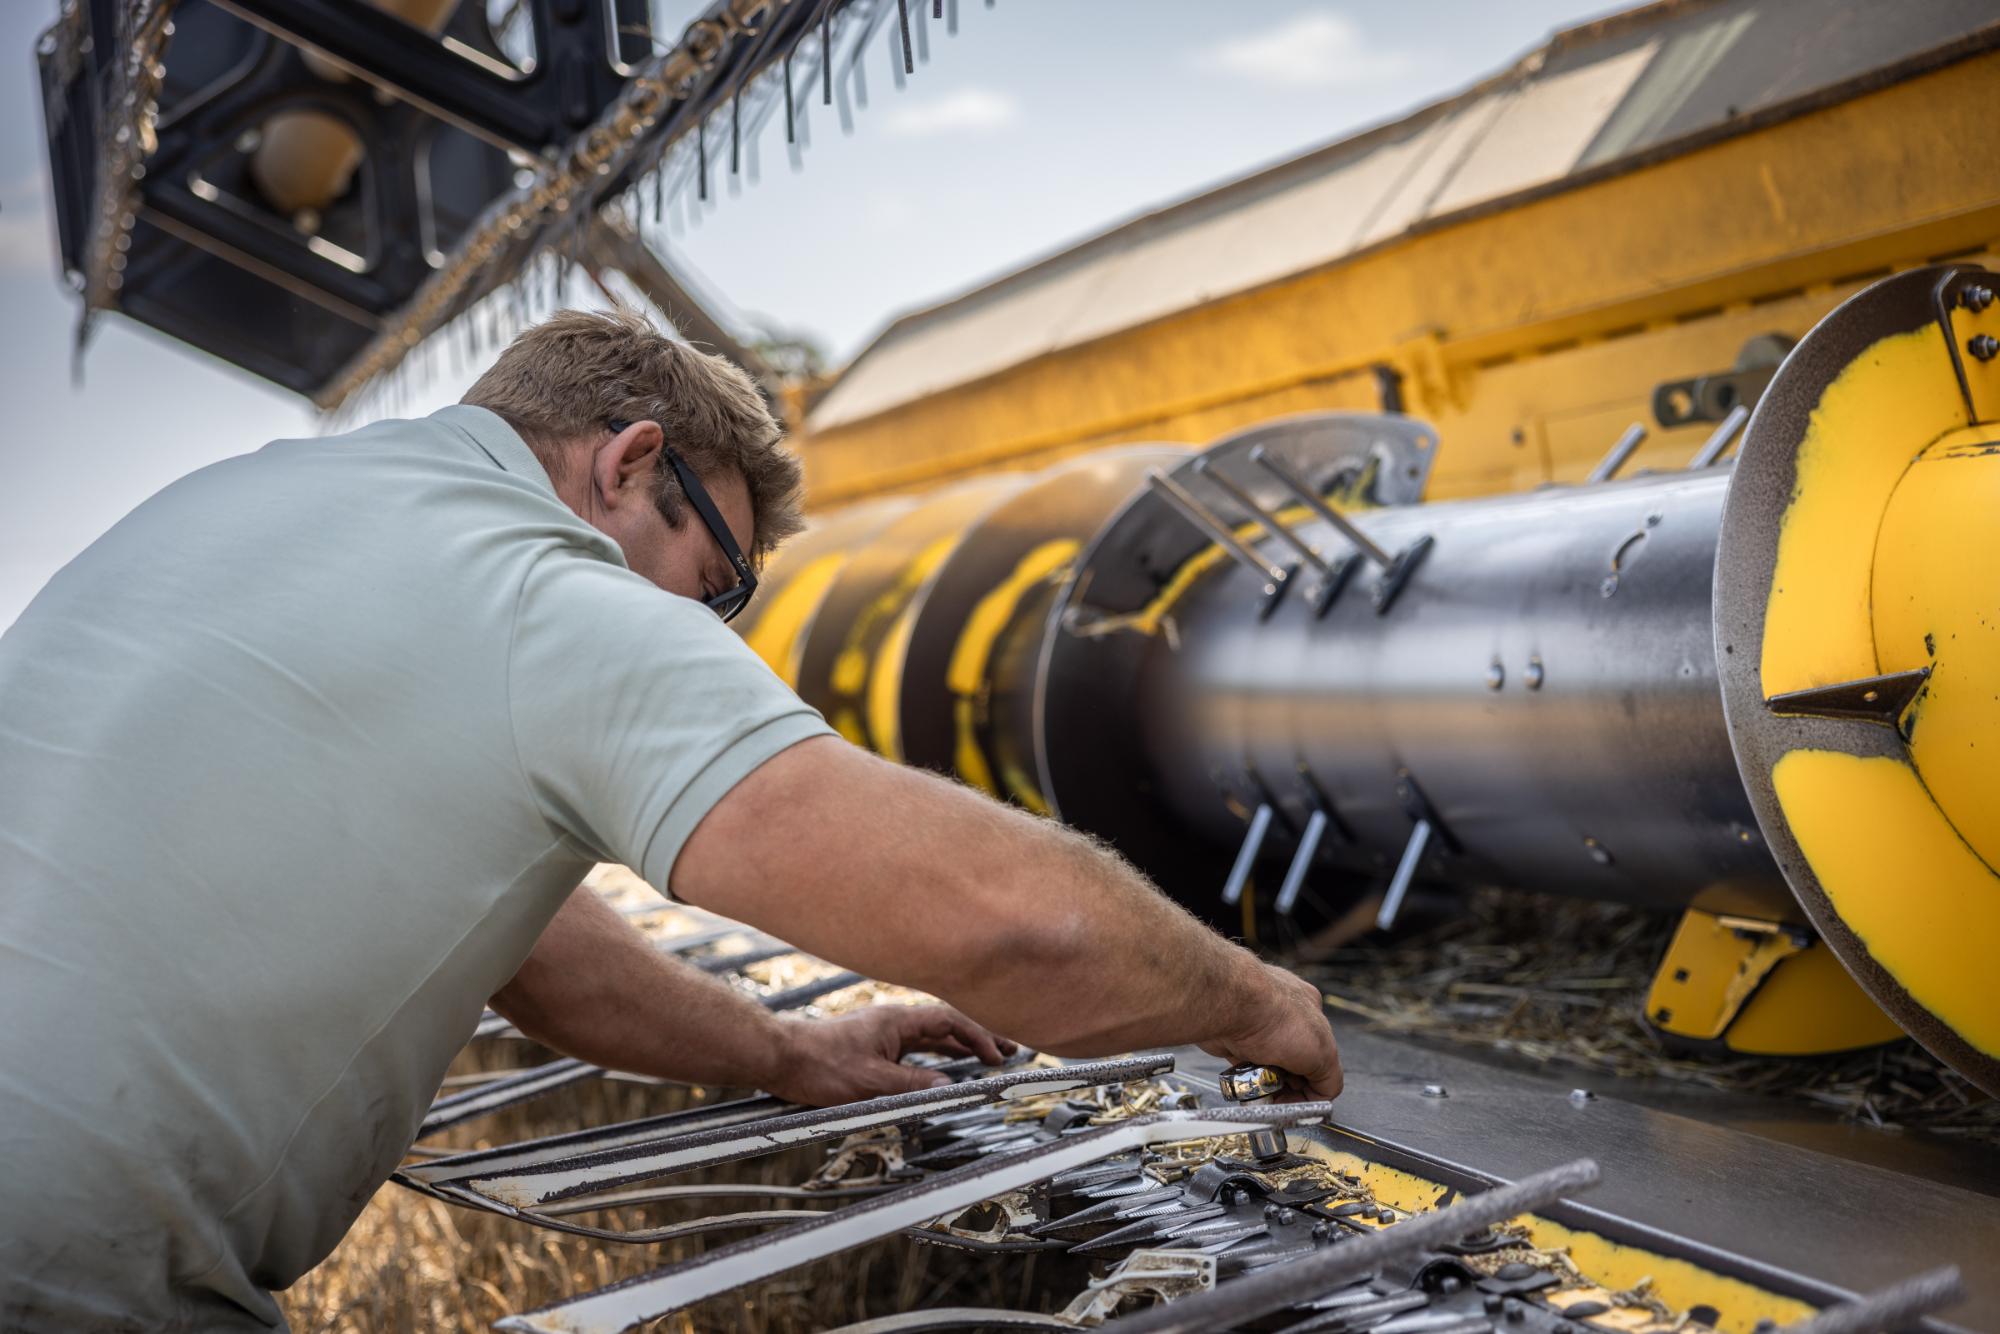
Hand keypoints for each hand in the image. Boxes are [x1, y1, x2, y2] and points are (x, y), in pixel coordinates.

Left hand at [764, 1004, 1018, 1105]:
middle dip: (979, 1036)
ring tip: (986, 1056)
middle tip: (1008, 1048)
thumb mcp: (870, 1083)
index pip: (949, 1022)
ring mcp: (883, 1033)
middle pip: (946, 1025)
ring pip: (932, 1036)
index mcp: (897, 1021)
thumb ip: (912, 1085)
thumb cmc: (818, 1065)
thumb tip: (948, 1088)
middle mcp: (893, 1023)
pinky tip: (944, 1067)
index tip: (998, 1054)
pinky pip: (915, 1047)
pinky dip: (937, 1055)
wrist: (781, 1058)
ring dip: (960, 1046)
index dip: (978, 1037)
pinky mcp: (873, 1046)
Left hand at [1199, 962, 1342, 1099]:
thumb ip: (1330, 1078)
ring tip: (1262, 1086)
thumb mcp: (1322, 1053)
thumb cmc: (1271, 1015)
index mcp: (1311, 1011)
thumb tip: (1322, 1096)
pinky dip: (1247, 1079)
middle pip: (1294, 1064)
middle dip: (1290, 1085)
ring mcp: (1257, 1027)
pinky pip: (1244, 1067)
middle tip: (1282, 1096)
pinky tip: (1246, 1080)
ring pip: (1268, 1069)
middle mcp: (1283, 1016)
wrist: (1225, 1006)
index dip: (1314, 1083)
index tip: (1305, 1100)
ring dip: (1267, 1084)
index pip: (1322, 1056)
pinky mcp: (1233, 1038)